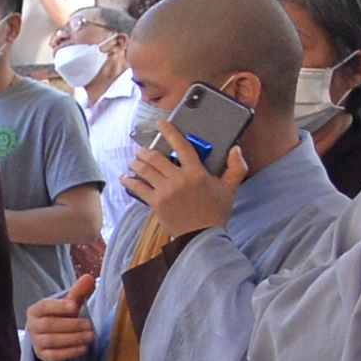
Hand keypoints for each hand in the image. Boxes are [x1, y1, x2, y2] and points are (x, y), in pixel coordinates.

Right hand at [27, 262, 97, 360]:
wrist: (53, 336)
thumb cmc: (61, 317)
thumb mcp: (69, 304)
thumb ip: (78, 292)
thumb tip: (88, 277)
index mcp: (36, 310)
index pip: (44, 306)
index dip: (58, 306)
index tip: (74, 306)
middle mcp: (32, 325)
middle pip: (49, 325)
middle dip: (71, 325)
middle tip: (90, 325)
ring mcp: (36, 342)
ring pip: (51, 340)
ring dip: (73, 338)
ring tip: (90, 336)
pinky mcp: (42, 355)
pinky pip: (53, 356)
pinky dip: (69, 352)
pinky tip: (83, 348)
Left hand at [120, 134, 238, 246]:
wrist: (203, 236)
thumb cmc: (216, 211)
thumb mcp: (230, 188)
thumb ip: (236, 168)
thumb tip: (235, 149)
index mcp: (197, 173)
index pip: (183, 146)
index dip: (170, 133)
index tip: (160, 124)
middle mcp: (179, 179)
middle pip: (156, 158)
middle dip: (145, 151)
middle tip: (141, 150)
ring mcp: (166, 191)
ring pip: (145, 170)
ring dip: (136, 163)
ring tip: (133, 161)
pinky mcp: (156, 203)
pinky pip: (138, 188)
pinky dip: (129, 181)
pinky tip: (124, 177)